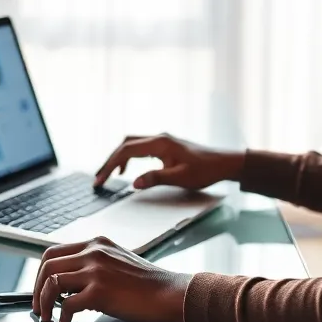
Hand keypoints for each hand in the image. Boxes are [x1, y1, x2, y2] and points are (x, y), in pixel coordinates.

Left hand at [32, 236, 191, 321]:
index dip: (41, 273)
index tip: (40, 290)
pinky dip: (62, 317)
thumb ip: (94, 265)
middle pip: (47, 264)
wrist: (171, 294)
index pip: (53, 251)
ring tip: (46, 317)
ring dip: (44, 302)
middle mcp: (93, 251)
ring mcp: (96, 270)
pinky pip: (67, 305)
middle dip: (36, 288)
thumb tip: (69, 282)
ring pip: (52, 282)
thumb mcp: (117, 262)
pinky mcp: (100, 291)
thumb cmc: (147, 285)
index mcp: (96, 243)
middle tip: (38, 307)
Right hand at [95, 133, 244, 189]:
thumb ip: (156, 179)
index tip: (99, 180)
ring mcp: (161, 140)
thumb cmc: (205, 170)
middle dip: (109, 161)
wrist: (224, 163)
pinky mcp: (165, 145)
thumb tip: (133, 183)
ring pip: (131, 144)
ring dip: (117, 158)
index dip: (110, 165)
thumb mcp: (181, 178)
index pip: (126, 151)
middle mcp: (158, 138)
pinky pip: (139, 147)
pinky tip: (126, 170)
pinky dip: (128, 157)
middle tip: (98, 178)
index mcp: (160, 143)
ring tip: (107, 175)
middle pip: (125, 144)